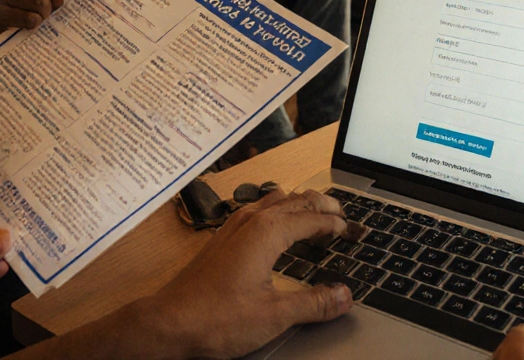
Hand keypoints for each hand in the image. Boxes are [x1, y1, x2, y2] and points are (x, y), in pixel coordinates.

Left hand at [145, 188, 366, 358]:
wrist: (168, 323)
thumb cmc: (214, 319)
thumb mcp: (274, 315)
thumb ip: (314, 303)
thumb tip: (343, 295)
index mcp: (267, 232)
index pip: (314, 217)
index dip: (338, 224)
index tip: (355, 231)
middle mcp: (250, 221)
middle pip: (297, 199)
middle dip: (324, 205)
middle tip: (344, 216)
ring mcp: (233, 227)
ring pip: (275, 200)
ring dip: (300, 204)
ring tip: (318, 216)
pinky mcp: (222, 238)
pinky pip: (258, 210)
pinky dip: (279, 212)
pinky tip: (279, 228)